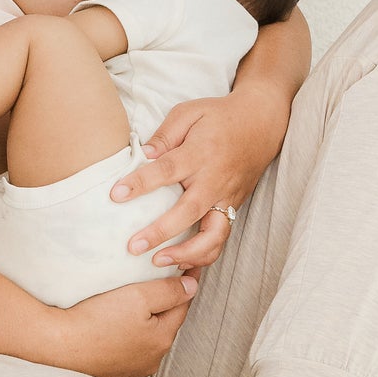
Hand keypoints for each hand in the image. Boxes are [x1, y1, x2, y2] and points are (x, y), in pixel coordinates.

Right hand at [37, 273, 197, 376]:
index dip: (185, 283)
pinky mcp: (108, 371)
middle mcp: (150, 359)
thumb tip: (192, 287)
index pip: (182, 305)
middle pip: (164, 323)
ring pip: (144, 337)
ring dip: (143, 322)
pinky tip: (111, 324)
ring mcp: (129, 368)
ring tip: (133, 303)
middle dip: (164, 303)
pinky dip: (123, 334)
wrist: (56, 346)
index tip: (186, 264)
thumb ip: (169, 291)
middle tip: (160, 280)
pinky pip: (123, 347)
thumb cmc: (96, 320)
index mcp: (161, 339)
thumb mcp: (138, 296)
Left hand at [108, 88, 288, 271]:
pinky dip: (202, 256)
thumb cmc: (218, 116)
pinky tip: (179, 264)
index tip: (116, 195)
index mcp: (200, 153)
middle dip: (160, 232)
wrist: (261, 124)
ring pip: (212, 235)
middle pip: (188, 211)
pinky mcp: (234, 210)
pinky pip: (220, 239)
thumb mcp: (189, 112)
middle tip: (133, 247)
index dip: (141, 183)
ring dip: (186, 253)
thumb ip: (166, 134)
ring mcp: (227, 199)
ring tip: (158, 262)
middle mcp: (214, 180)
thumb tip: (142, 155)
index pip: (167, 170)